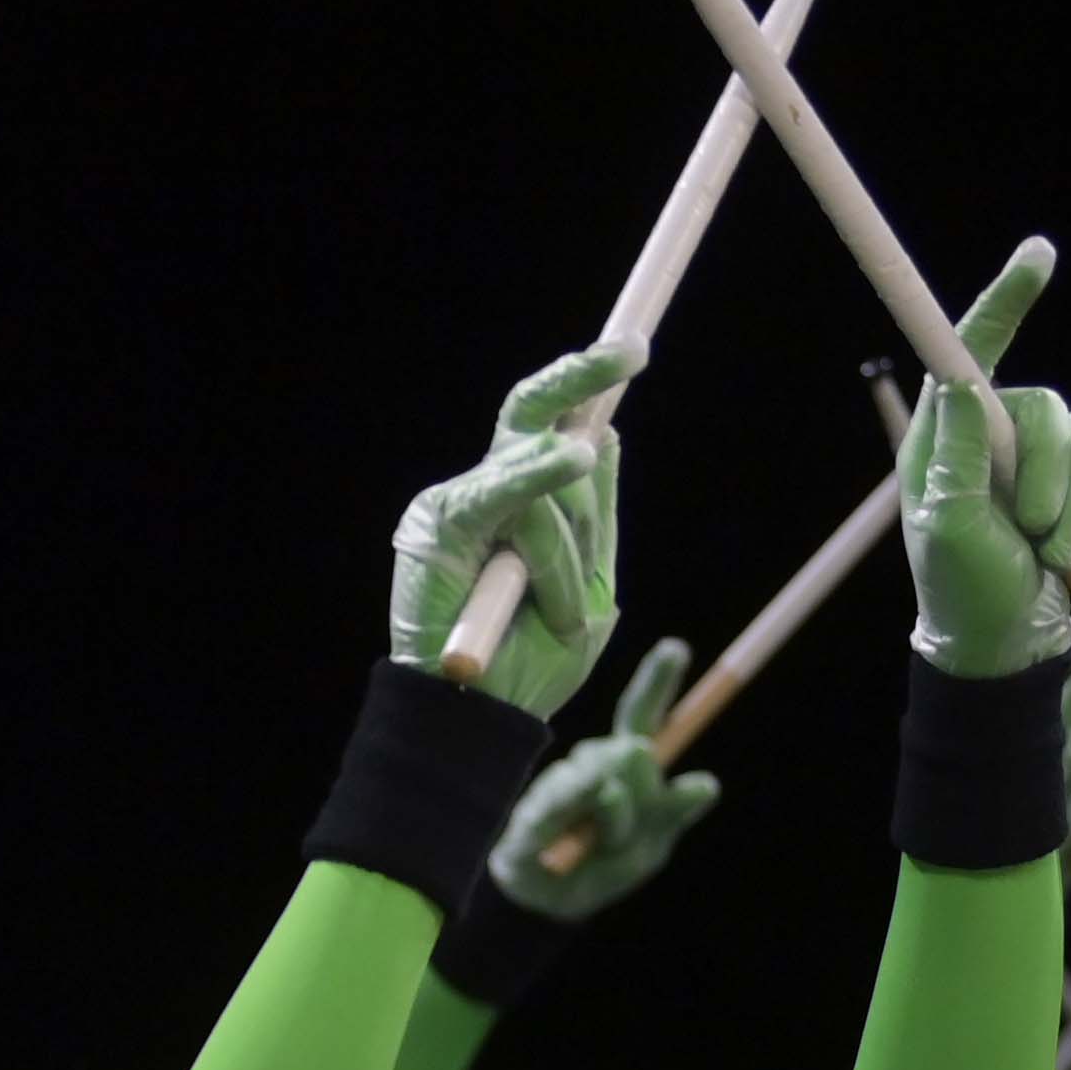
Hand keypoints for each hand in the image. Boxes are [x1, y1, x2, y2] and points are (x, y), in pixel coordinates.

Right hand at [384, 346, 626, 719]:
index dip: (586, 385)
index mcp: (523, 504)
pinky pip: (501, 496)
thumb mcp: (589, 585)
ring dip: (567, 552)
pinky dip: (536, 482)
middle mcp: (486, 493)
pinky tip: (573, 460)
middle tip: (631, 349)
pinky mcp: (436, 529)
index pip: (554, 428)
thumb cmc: (531, 663)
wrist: (479, 720)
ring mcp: (457, 505)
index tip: (634, 352)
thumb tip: (607, 439)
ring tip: (557, 617)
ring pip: (541, 477)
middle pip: (533, 416)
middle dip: (580, 376)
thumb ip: (595, 519)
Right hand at [485, 639, 728, 921]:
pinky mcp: (539, 802)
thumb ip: (672, 813)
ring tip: (599, 848)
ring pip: (612, 780)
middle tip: (648, 754)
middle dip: (652, 719)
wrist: (543, 901)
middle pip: (633, 731)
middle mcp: (600, 761)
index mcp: (631, 769)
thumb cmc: (600, 868)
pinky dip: (581, 819)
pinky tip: (569, 842)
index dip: (659, 680)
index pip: (647, 716)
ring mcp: (568, 777)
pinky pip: (571, 800)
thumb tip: (708, 783)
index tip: (676, 647)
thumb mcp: (649, 849)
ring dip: (617, 822)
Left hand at [894, 242, 1070, 680]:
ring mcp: (1024, 455)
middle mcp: (981, 435)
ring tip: (1048, 553)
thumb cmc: (963, 590)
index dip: (1002, 304)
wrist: (1004, 640)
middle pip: (1040, 407)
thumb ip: (960, 452)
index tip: (1041, 255)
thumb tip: (962, 379)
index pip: (965, 356)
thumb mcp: (950, 526)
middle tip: (1033, 531)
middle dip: (1051, 473)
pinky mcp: (1062, 478)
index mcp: (939, 440)